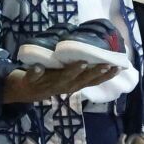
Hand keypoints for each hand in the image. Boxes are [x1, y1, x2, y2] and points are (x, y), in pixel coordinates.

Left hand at [2, 62, 118, 103]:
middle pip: (81, 81)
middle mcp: (64, 86)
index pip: (93, 81)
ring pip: (62, 79)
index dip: (106, 76)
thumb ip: (81, 69)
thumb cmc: (51, 79)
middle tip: (105, 64)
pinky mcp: (31, 82)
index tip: (118, 67)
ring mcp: (48, 85)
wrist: (25, 91)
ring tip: (82, 62)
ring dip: (72, 72)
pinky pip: (34, 77)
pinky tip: (38, 66)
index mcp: (73, 84)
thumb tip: (98, 51)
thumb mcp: (68, 76)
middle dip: (94, 73)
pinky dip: (36, 72)